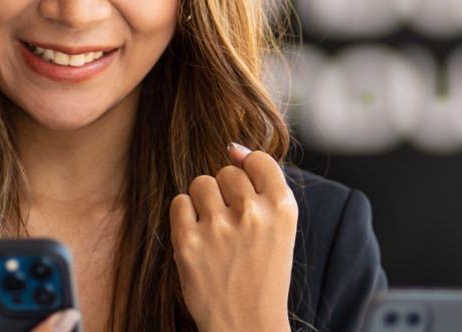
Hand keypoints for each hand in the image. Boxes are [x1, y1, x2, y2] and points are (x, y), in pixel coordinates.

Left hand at [169, 143, 297, 331]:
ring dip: (203, 202)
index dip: (249, 173)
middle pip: (226, 172)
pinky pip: (179, 202)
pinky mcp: (188, 242)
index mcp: (283, 208)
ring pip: (201, 182)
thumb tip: (232, 148)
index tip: (247, 196)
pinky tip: (198, 239)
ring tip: (214, 232)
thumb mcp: (280, 229)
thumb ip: (263, 185)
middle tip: (232, 227)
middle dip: (226, 194)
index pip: (259, 160)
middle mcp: (253, 213)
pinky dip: (184, 218)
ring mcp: (219, 228)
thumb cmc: (263, 275)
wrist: (248, 325)